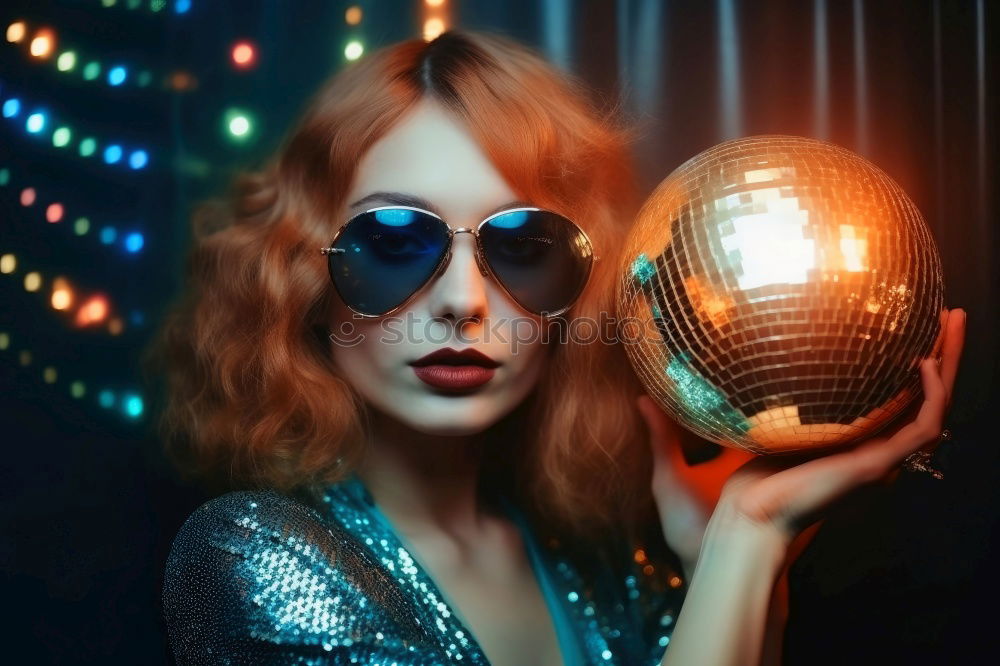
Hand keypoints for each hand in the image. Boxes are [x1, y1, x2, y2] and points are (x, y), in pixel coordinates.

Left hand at [641, 307, 965, 566]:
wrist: (725, 547)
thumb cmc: (702, 525)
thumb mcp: (674, 466)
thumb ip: (663, 430)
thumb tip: (641, 396)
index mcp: (806, 444)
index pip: (853, 402)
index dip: (870, 373)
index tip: (868, 333)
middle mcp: (843, 447)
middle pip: (901, 395)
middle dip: (927, 355)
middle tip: (940, 311)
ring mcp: (862, 456)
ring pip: (924, 405)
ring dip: (945, 363)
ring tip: (955, 318)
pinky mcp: (869, 466)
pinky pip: (918, 428)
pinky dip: (930, 395)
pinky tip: (925, 359)